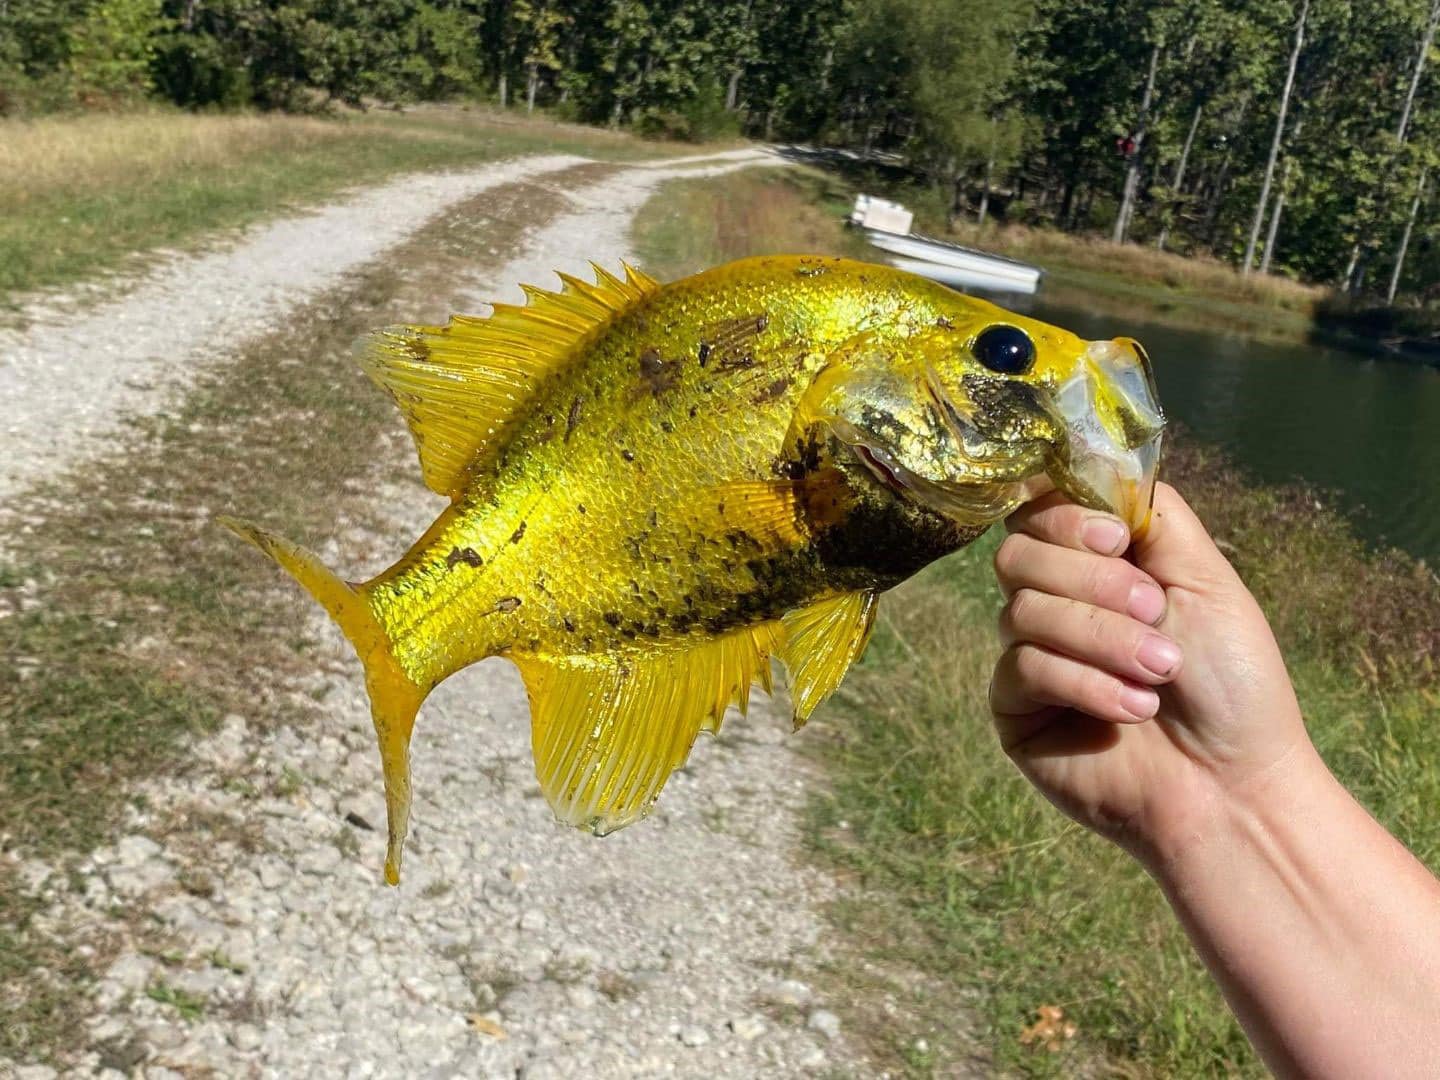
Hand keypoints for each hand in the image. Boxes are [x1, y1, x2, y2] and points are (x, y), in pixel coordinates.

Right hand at [988, 482, 1317, 865]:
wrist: (1231, 786)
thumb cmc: (1234, 686)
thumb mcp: (1208, 579)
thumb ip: (1153, 514)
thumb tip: (1097, 461)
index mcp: (1100, 566)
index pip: (1041, 509)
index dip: (1068, 516)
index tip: (1119, 541)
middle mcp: (1058, 603)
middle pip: (1021, 551)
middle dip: (1093, 583)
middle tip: (1156, 614)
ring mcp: (1030, 655)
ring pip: (1022, 609)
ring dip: (1102, 639)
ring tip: (1158, 676)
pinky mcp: (1014, 708)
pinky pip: (1022, 667)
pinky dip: (1084, 684)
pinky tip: (1131, 710)